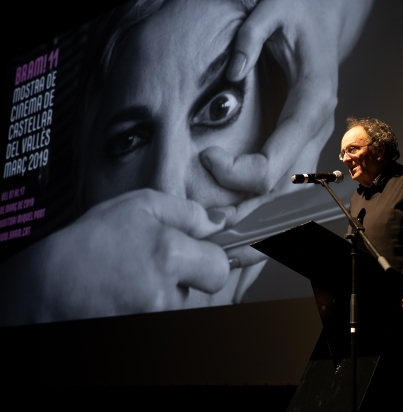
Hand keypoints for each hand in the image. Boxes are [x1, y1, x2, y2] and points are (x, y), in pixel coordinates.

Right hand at [0, 189, 241, 325]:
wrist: (47, 288)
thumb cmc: (91, 242)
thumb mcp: (138, 207)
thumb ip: (187, 212)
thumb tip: (220, 222)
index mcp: (169, 255)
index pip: (220, 268)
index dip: (210, 259)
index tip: (200, 254)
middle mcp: (164, 294)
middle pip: (202, 290)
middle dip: (187, 277)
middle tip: (154, 265)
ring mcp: (153, 318)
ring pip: (179, 303)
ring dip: (165, 292)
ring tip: (133, 279)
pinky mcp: (144, 330)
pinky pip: (163, 314)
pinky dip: (150, 305)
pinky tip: (128, 295)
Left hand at [201, 0, 372, 225]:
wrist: (325, 18)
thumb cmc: (300, 14)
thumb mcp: (273, 10)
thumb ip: (251, 38)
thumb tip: (232, 74)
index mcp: (313, 103)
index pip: (275, 163)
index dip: (237, 172)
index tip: (205, 156)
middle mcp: (318, 127)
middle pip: (281, 186)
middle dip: (241, 201)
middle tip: (201, 206)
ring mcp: (315, 136)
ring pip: (288, 190)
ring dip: (254, 207)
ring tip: (218, 219)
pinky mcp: (306, 139)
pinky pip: (288, 179)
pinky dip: (263, 195)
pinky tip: (239, 204)